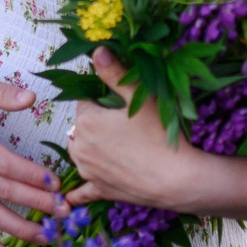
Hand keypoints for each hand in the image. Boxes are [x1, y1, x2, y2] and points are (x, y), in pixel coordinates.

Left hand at [66, 50, 203, 211]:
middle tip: (122, 123)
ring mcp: (88, 171)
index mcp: (86, 120)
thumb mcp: (139, 98)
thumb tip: (96, 49)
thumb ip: (115, 73)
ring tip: (115, 145)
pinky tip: (70, 197)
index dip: (101, 98)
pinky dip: (78, 191)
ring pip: (80, 151)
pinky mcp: (99, 190)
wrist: (176, 179)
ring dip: (89, 147)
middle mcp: (79, 146)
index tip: (119, 101)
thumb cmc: (159, 134)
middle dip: (95, 122)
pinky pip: (82, 190)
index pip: (84, 99)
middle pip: (81, 125)